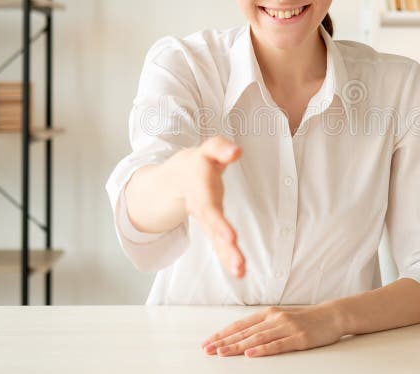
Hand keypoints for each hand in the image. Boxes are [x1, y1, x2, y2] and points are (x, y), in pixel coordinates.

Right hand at [167, 135, 244, 277]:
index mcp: (200, 187)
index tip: (231, 238)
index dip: (218, 222)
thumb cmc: (201, 161)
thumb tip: (236, 151)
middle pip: (211, 226)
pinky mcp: (212, 227)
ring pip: (215, 238)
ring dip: (227, 254)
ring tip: (240, 269)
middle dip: (222, 240)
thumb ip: (221, 148)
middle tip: (236, 257)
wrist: (179, 176)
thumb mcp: (209, 149)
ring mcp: (206, 219)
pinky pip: (219, 245)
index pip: (209, 206)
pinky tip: (239, 271)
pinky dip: (228, 258)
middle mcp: (202, 206)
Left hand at [200, 304, 343, 357]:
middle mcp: (275, 318)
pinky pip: (277, 345)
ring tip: (222, 353)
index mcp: (269, 313)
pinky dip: (262, 350)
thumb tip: (241, 335)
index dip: (223, 334)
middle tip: (208, 349)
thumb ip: (263, 325)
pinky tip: (250, 354)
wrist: (331, 316)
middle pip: (245, 332)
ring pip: (257, 338)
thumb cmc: (305, 319)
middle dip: (224, 341)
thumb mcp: (281, 317)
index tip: (208, 342)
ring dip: (238, 346)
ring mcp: (287, 327)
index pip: (240, 324)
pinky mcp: (298, 338)